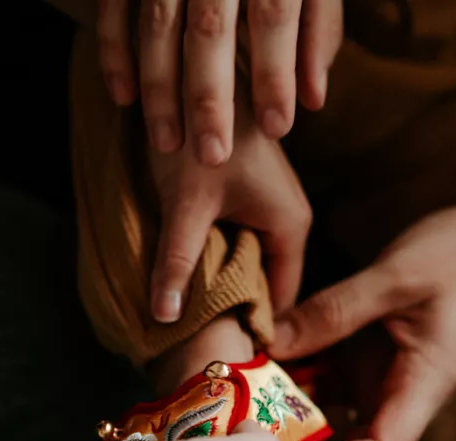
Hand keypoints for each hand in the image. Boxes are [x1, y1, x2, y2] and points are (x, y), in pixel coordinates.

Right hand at [96, 0, 342, 162]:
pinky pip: (114, 4)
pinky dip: (114, 50)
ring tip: (168, 145)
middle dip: (209, 97)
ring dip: (159, 88)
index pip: (273, 16)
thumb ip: (316, 36)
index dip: (275, 75)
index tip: (276, 129)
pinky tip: (123, 98)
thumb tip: (312, 101)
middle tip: (213, 156)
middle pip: (209, 27)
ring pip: (157, 23)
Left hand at [148, 83, 310, 321]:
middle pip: (270, 283)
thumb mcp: (186, 203)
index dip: (257, 325)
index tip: (229, 349)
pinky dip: (222, 258)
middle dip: (239, 308)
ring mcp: (274, 208)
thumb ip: (177, 261)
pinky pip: (244, 242)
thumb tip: (164, 316)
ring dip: (227, 282)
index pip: (284, 297)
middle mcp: (291, 220)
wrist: (199, 76)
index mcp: (291, 227)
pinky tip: (198, 271)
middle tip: (208, 337)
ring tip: (199, 311)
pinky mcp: (255, 198)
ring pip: (254, 262)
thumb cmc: (200, 136)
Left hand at [273, 195, 455, 440]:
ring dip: (292, 427)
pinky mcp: (371, 361)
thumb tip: (271, 342)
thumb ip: (333, 311)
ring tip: (243, 415)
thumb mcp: (395, 278)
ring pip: (335, 427)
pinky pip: (330, 387)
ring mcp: (385, 381)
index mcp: (423, 387)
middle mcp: (402, 396)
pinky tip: (263, 372)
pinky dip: (297, 387)